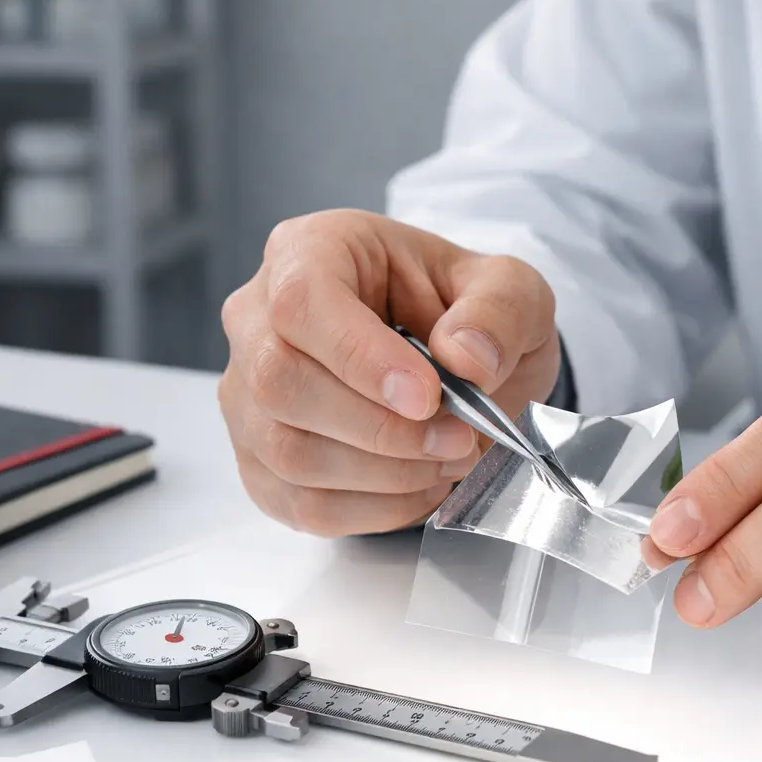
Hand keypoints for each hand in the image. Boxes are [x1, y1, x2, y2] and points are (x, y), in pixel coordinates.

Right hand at [218, 209, 561, 534]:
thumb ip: (499, 310)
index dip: (360, 357)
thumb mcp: (511, 288)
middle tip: (457, 437)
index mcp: (311, 252)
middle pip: (280, 383)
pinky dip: (373, 509)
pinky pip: (300, 503)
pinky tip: (420, 486)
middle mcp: (259, 319)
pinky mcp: (262, 461)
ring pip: (288, 452)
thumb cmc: (466, 312)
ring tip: (448, 458)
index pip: (302, 302)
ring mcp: (249, 395)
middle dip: (380, 428)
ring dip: (383, 474)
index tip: (427, 397)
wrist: (461, 362)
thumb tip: (465, 358)